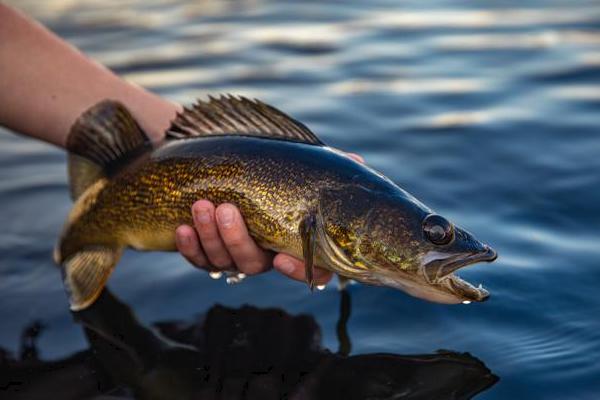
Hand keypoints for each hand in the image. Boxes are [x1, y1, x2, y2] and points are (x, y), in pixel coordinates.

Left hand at [174, 152, 363, 284]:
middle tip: (226, 209)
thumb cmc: (270, 169)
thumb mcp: (298, 166)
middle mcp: (264, 254)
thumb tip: (357, 164)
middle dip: (236, 239)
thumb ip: (325, 168)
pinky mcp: (207, 252)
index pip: (308, 270)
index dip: (297, 270)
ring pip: (222, 261)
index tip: (281, 256)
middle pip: (253, 263)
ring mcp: (233, 255)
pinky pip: (198, 260)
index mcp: (292, 242)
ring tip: (201, 205)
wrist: (222, 168)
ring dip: (210, 236)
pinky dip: (189, 247)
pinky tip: (183, 227)